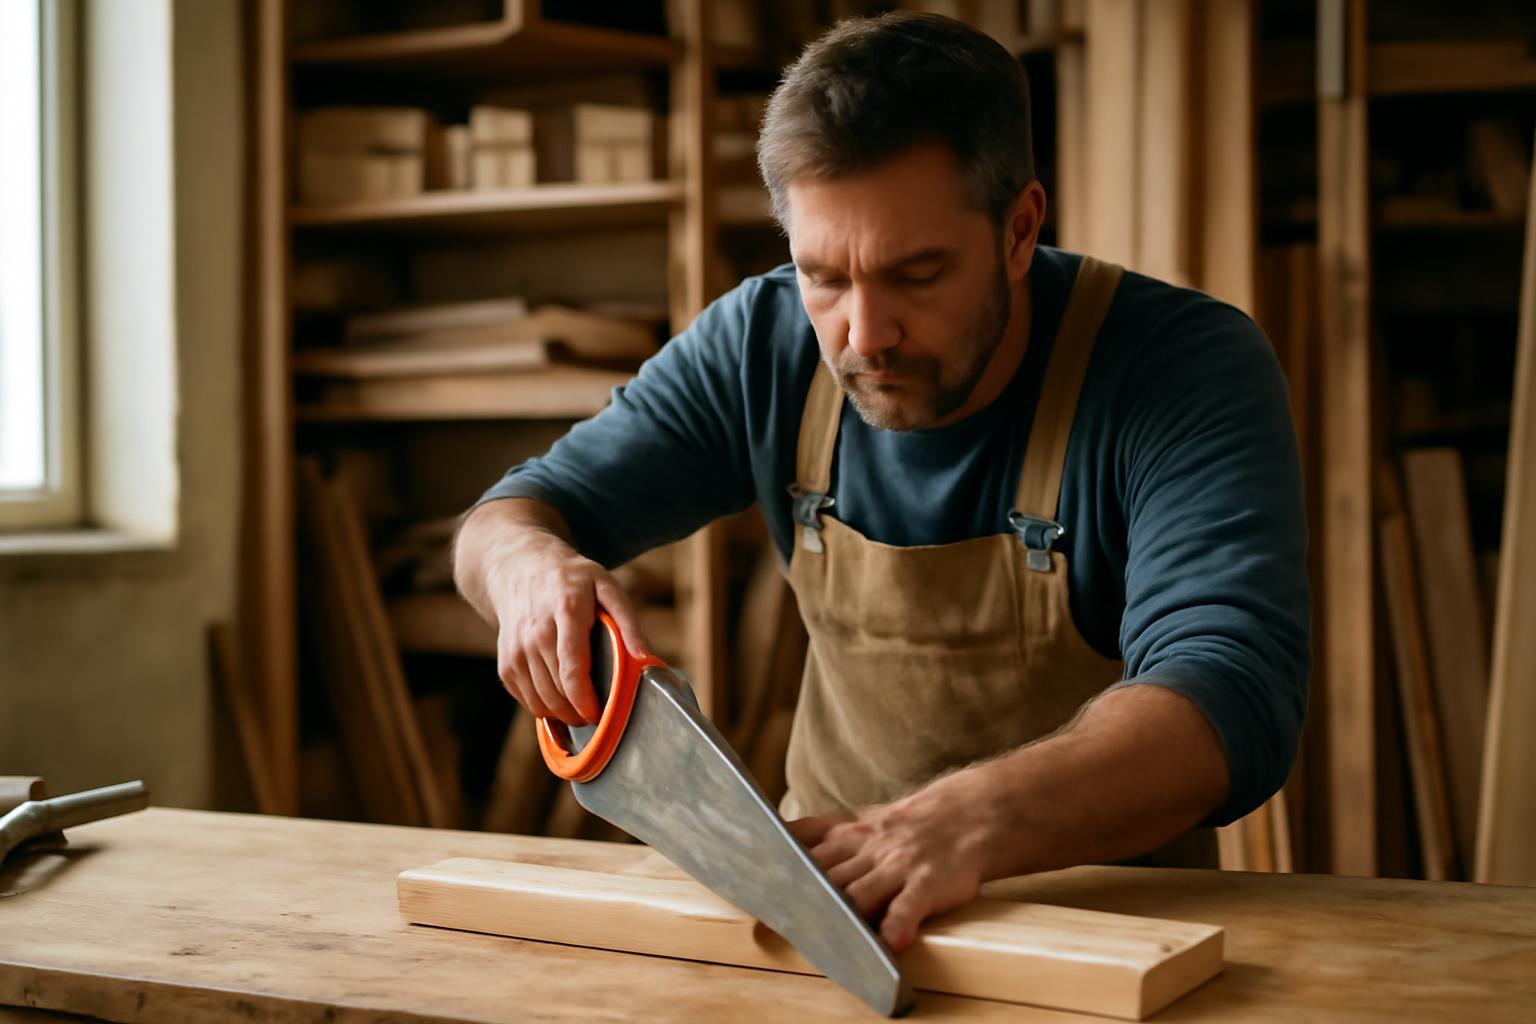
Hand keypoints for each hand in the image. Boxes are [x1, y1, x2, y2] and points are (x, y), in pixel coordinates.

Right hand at [483, 528, 650, 725]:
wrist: (521, 568)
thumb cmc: (573, 580)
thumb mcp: (608, 587)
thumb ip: (629, 622)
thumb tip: (647, 658)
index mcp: (566, 611)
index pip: (572, 668)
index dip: (584, 699)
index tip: (598, 714)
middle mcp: (536, 632)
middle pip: (557, 690)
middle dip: (579, 711)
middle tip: (598, 713)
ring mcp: (516, 649)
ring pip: (540, 700)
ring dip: (563, 714)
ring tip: (582, 710)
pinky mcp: (506, 663)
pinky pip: (526, 699)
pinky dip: (544, 707)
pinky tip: (560, 699)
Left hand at [786, 775, 999, 952]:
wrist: (967, 815)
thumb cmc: (903, 826)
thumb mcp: (857, 819)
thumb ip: (818, 832)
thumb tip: (772, 841)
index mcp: (846, 834)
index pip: (802, 846)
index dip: (776, 864)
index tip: (751, 883)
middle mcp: (866, 849)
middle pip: (824, 876)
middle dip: (799, 899)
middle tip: (774, 922)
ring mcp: (897, 865)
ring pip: (860, 893)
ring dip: (841, 915)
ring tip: (821, 937)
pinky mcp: (927, 883)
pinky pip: (909, 906)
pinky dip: (898, 924)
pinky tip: (890, 944)